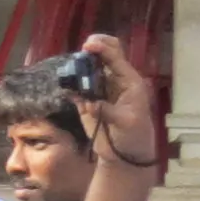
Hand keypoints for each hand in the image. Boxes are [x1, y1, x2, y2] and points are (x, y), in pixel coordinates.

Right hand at [77, 32, 162, 169]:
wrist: (124, 154)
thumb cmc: (133, 136)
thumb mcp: (126, 123)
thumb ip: (108, 111)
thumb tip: (89, 103)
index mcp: (129, 81)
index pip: (116, 57)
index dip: (102, 48)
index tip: (87, 46)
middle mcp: (114, 81)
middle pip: (104, 55)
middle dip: (92, 50)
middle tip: (80, 52)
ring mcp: (100, 89)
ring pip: (87, 69)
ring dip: (78, 68)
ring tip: (70, 75)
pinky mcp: (87, 101)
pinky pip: (76, 88)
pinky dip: (69, 85)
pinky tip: (66, 89)